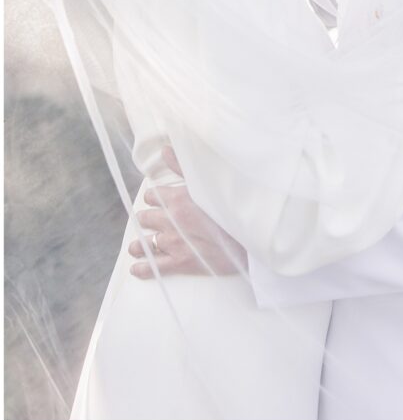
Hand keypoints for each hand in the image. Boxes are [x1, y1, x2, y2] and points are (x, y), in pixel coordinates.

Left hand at [129, 146, 246, 278]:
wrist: (249, 234)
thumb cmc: (230, 205)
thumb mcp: (208, 180)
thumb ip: (182, 165)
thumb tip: (164, 150)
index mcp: (176, 198)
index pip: (151, 196)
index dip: (154, 198)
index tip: (157, 200)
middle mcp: (170, 220)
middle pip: (145, 218)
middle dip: (146, 219)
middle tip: (149, 221)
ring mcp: (174, 243)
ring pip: (144, 243)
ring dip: (139, 244)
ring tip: (137, 246)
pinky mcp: (180, 263)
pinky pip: (153, 267)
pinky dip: (142, 268)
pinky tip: (137, 268)